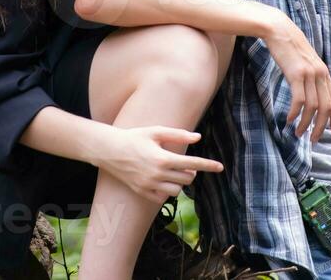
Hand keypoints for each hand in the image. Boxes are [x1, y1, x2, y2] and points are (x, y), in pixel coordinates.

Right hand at [92, 126, 223, 202]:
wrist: (110, 150)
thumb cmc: (134, 137)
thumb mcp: (156, 132)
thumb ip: (178, 135)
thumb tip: (198, 138)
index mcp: (163, 158)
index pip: (192, 163)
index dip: (208, 165)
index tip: (220, 167)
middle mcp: (157, 174)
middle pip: (187, 179)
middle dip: (190, 171)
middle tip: (186, 164)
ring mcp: (149, 185)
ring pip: (176, 191)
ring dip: (180, 182)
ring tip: (174, 172)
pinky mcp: (142, 192)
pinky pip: (162, 198)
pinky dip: (166, 191)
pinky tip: (163, 181)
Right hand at [262, 8, 330, 140]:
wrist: (280, 30)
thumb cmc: (290, 47)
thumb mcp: (306, 62)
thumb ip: (312, 76)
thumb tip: (312, 94)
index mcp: (325, 72)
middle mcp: (321, 74)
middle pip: (326, 107)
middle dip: (321, 127)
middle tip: (314, 140)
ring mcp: (310, 74)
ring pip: (312, 107)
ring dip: (305, 124)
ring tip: (298, 134)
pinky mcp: (296, 74)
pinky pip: (299, 100)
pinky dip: (295, 113)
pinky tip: (289, 120)